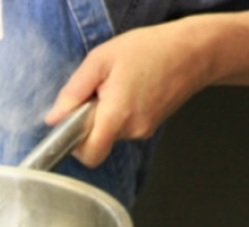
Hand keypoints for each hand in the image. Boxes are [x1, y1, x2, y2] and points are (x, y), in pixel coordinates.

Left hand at [45, 19, 210, 167]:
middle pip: (96, 142)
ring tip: (116, 86)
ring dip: (104, 115)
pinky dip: (118, 113)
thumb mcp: (100, 60)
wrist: (194, 51)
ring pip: (109, 133)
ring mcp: (143, 131)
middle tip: (96, 94)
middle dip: (88, 122)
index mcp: (117, 115)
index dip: (74, 146)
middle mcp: (132, 130)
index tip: (70, 125)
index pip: (90, 155)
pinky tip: (128, 90)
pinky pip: (122, 127)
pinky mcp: (150, 128)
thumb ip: (73, 92)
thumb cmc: (151, 49)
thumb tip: (54, 118)